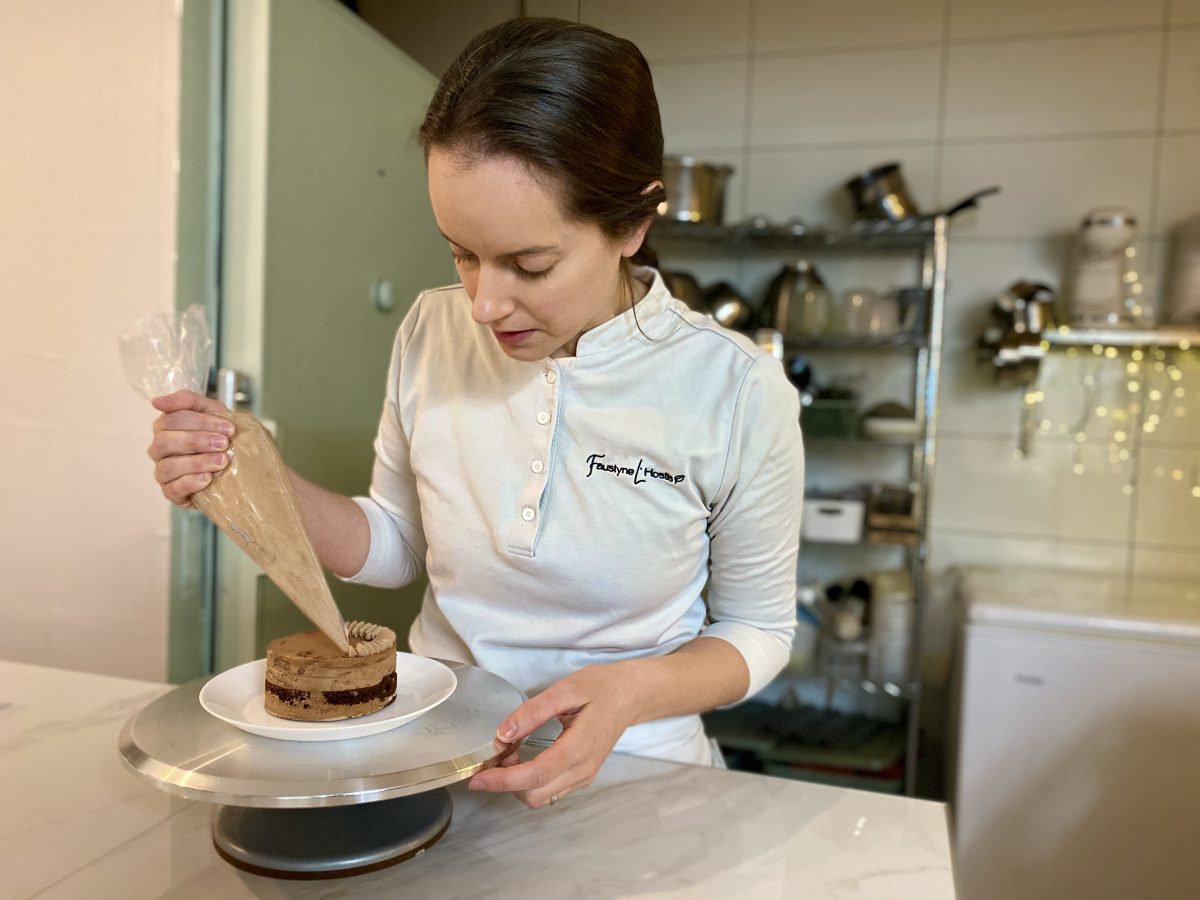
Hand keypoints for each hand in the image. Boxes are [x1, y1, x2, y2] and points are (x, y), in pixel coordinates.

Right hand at [146, 390, 233, 507]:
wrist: (240, 465)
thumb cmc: (222, 435)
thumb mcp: (212, 411)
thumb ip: (188, 401)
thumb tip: (156, 401)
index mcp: (166, 426)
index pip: (172, 419)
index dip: (201, 422)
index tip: (229, 428)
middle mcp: (159, 448)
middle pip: (165, 441)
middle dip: (197, 441)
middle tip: (224, 444)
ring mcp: (163, 471)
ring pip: (169, 466)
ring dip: (198, 462)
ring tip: (222, 461)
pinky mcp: (171, 492)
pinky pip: (173, 489)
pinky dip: (191, 482)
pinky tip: (209, 479)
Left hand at [467, 662, 647, 808]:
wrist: (632, 695)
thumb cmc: (602, 687)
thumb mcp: (567, 689)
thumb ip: (534, 711)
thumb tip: (502, 734)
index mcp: (578, 749)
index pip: (533, 776)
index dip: (501, 781)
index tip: (476, 778)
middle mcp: (582, 770)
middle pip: (533, 795)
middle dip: (506, 782)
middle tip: (496, 753)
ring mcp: (584, 776)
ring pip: (540, 797)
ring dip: (517, 783)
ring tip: (510, 753)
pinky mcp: (582, 776)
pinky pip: (550, 790)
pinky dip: (530, 780)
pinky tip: (524, 757)